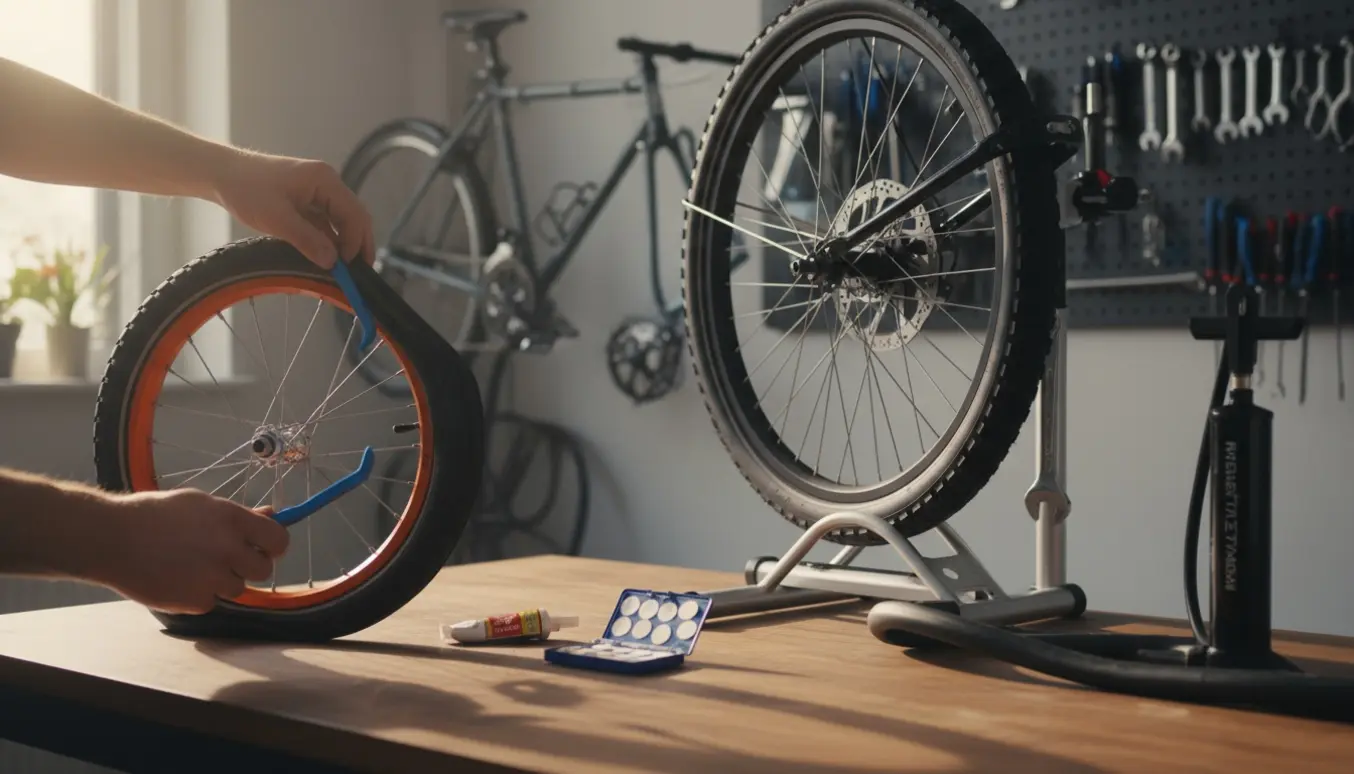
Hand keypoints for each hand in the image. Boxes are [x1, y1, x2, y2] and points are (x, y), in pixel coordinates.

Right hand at [91, 488, 290, 614]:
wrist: (111, 539)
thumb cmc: (153, 515)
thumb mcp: (199, 504)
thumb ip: (238, 515)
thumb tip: (271, 514)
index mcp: (231, 519)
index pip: (279, 539)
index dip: (273, 546)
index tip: (263, 547)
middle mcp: (227, 548)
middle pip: (263, 570)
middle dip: (249, 566)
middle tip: (226, 560)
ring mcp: (212, 577)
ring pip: (237, 589)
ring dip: (222, 581)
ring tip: (192, 566)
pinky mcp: (194, 601)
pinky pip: (211, 602)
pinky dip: (198, 595)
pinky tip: (177, 579)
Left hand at [210, 150, 373, 269]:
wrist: (221, 174)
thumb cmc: (247, 190)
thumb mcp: (277, 219)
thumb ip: (307, 240)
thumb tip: (333, 262)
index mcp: (325, 181)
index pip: (355, 214)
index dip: (356, 243)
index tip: (348, 269)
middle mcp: (327, 184)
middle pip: (354, 217)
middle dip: (358, 245)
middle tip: (358, 274)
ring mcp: (318, 192)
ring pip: (341, 221)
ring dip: (344, 244)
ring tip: (344, 270)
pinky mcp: (307, 200)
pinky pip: (326, 223)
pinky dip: (329, 240)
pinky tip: (327, 257)